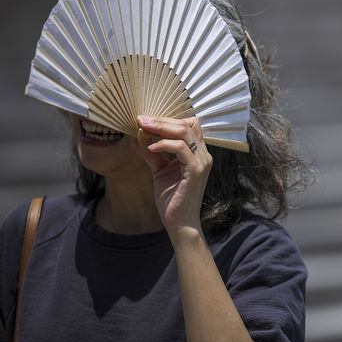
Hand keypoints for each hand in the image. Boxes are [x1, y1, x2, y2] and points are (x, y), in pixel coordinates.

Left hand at [135, 115, 211, 234]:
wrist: (179, 222)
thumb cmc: (171, 198)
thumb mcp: (159, 170)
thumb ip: (153, 154)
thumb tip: (138, 137)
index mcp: (197, 152)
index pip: (188, 124)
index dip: (167, 119)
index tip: (146, 120)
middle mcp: (203, 154)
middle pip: (187, 123)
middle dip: (162, 119)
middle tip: (140, 119)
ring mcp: (201, 161)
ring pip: (184, 131)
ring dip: (161, 127)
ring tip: (143, 128)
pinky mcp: (195, 170)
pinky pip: (180, 148)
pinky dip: (163, 144)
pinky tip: (150, 147)